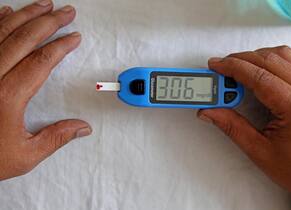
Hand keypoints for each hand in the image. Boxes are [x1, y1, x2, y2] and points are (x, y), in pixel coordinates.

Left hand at [0, 0, 91, 180]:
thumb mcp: (24, 155)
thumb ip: (55, 138)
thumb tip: (82, 128)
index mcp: (6, 97)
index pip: (41, 61)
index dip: (61, 46)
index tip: (74, 37)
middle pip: (24, 39)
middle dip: (48, 22)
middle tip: (66, 12)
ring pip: (3, 32)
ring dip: (26, 15)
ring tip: (44, 5)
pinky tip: (7, 12)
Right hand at [199, 46, 290, 209]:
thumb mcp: (259, 151)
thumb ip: (231, 126)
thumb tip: (210, 111)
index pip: (258, 75)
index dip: (232, 67)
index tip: (216, 66)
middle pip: (270, 59)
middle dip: (240, 59)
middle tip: (221, 68)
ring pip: (284, 56)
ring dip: (258, 57)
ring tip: (238, 69)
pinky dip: (273, 62)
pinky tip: (260, 73)